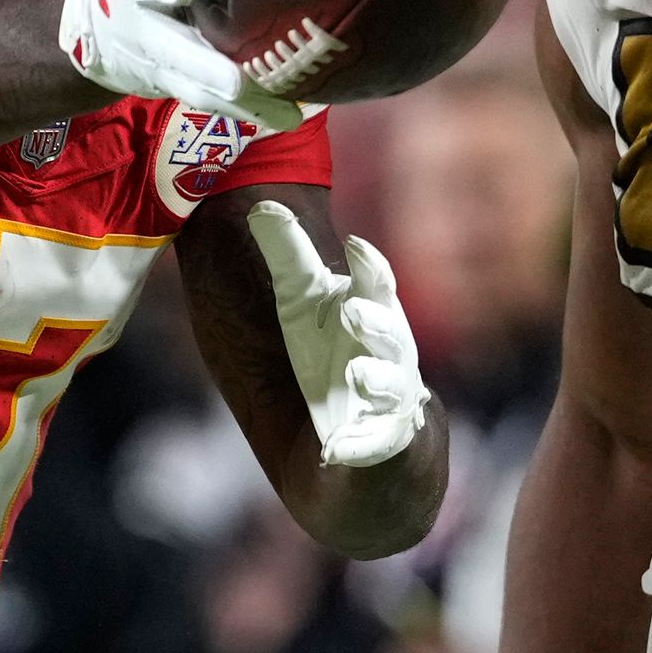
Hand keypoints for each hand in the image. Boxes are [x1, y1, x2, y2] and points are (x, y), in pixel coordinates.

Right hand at [58, 0, 301, 129]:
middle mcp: (151, 37)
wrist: (96, 38)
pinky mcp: (182, 91)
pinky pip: (216, 106)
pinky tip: (289, 115)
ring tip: (285, 115)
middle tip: (240, 84)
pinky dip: (251, 112)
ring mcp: (165, 71)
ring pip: (202, 94)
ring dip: (243, 108)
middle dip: (210, 73)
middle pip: (180, 58)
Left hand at [245, 202, 426, 467]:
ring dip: (376, 381)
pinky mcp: (382, 440)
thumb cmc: (335, 352)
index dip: (369, 265)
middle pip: (389, 332)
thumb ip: (290, 256)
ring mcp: (389, 397)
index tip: (355, 245)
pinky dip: (359, 444)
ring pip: (391, 387)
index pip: (377, 284)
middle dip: (375, 322)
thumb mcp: (305, 305)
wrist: (366, 429)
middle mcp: (388, 352)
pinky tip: (338, 447)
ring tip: (357, 375)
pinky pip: (376, 443)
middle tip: (352, 311)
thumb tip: (261, 205)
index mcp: (372, 313)